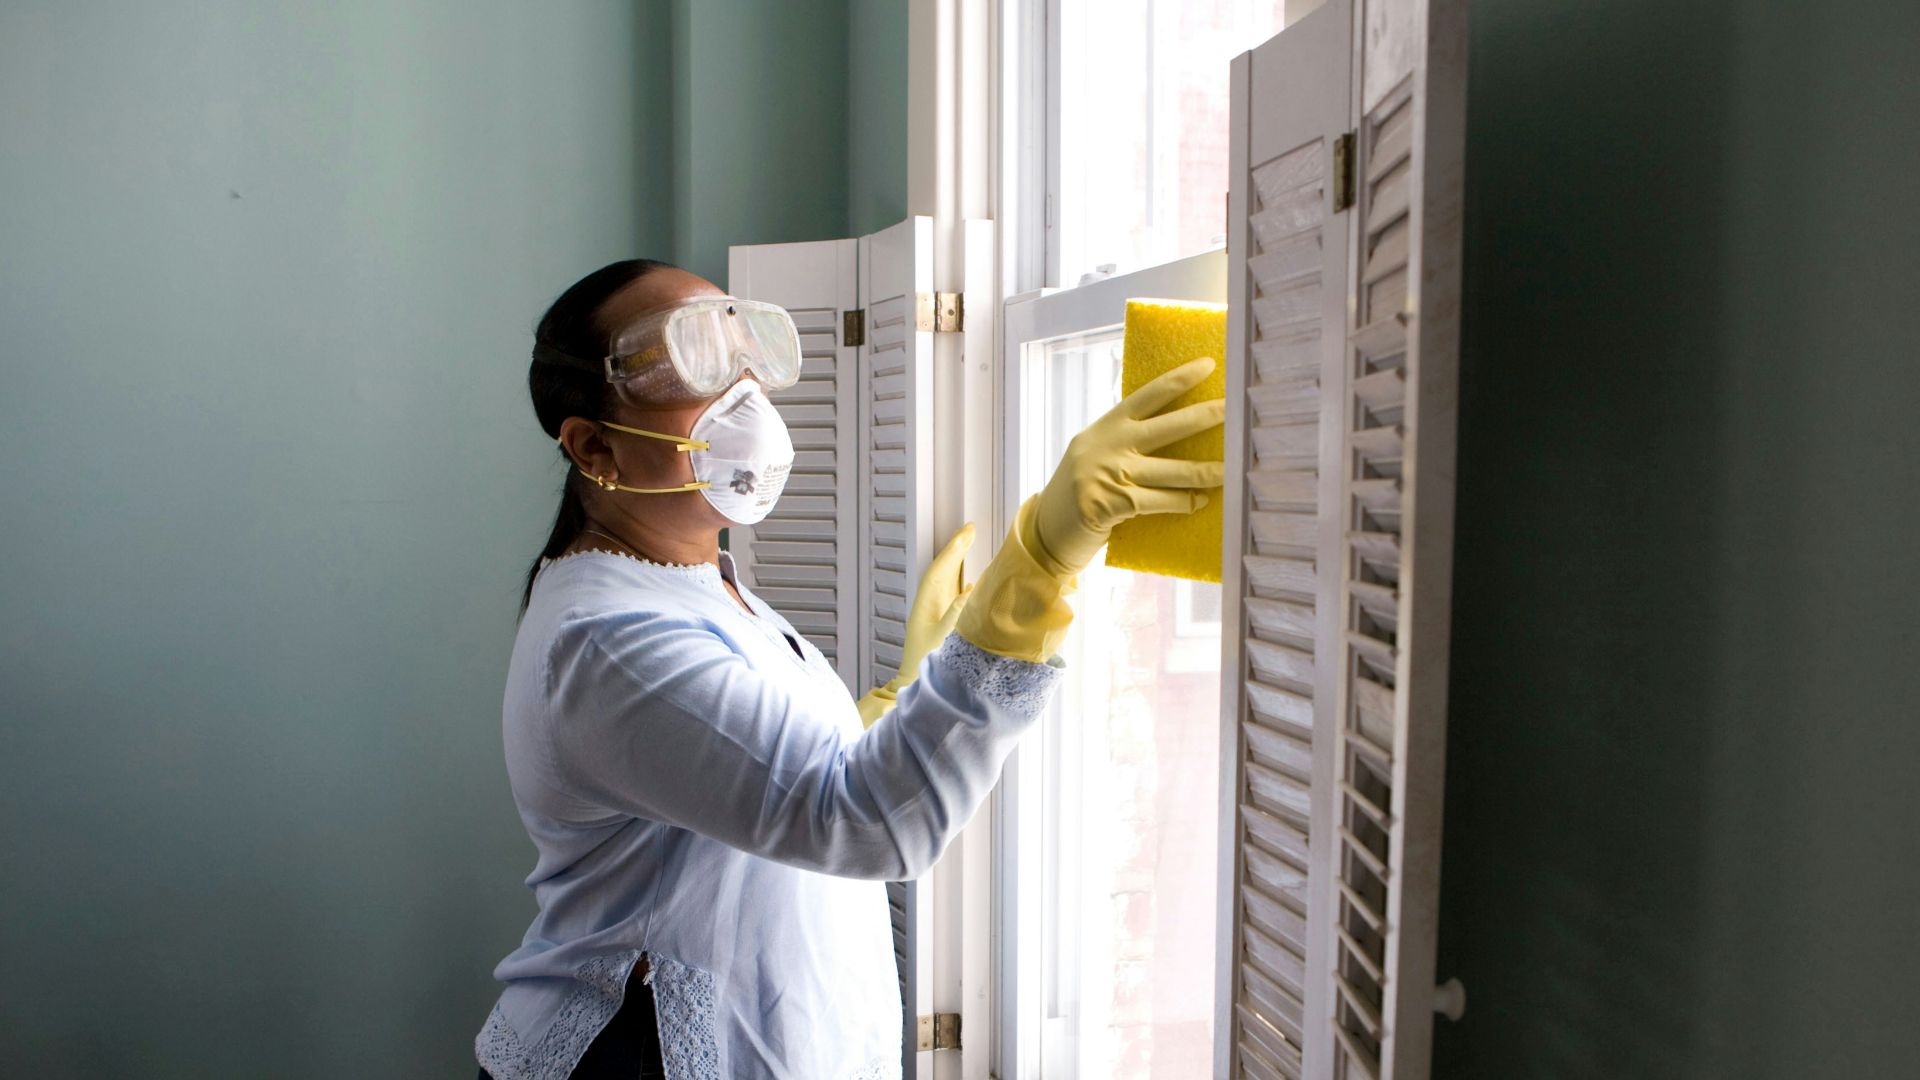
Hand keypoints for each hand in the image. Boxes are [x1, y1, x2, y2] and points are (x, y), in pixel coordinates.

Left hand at [856, 524, 976, 727]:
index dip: (954, 550)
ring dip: (959, 564)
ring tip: (971, 544)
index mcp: (926, 607)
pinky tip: (972, 583)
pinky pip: (953, 598)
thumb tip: (970, 591)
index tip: (967, 532)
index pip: (940, 571)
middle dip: (956, 551)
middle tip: (971, 530)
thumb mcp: (945, 640)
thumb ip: (957, 615)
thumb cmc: (927, 666)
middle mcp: (929, 606)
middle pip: (943, 571)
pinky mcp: (942, 626)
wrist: (915, 688)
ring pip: (948, 583)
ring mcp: (935, 615)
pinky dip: (963, 585)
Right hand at [1027, 357, 1225, 575]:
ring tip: (1232, 469)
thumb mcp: (1095, 456)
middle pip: (1169, 426)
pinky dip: (1184, 502)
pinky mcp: (1112, 503)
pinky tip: (1200, 502)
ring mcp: (1109, 473)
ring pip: (1173, 470)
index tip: (1208, 365)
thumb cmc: (1080, 494)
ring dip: (1208, 471)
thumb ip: (1125, 442)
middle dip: (1206, 416)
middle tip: (1236, 409)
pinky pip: (1162, 501)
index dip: (1179, 379)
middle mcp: (1107, 444)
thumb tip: (1176, 433)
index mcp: (1106, 426)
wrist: (1046, 533)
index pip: (1148, 395)